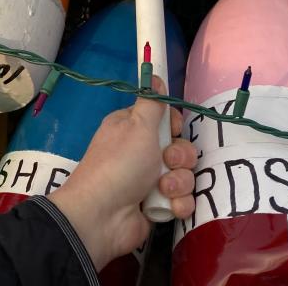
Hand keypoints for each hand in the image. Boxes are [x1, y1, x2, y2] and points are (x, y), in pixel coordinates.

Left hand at [47, 76, 196, 269]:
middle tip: (167, 161)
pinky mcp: (157, 205)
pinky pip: (182, 199)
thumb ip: (151, 101)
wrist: (102, 217)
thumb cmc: (119, 164)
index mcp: (133, 129)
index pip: (166, 120)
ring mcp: (150, 180)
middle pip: (180, 147)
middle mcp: (141, 152)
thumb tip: (152, 70)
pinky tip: (167, 207)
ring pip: (184, 174)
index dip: (174, 125)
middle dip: (180, 156)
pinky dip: (177, 204)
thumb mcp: (137, 126)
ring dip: (178, 182)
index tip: (172, 129)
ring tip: (162, 189)